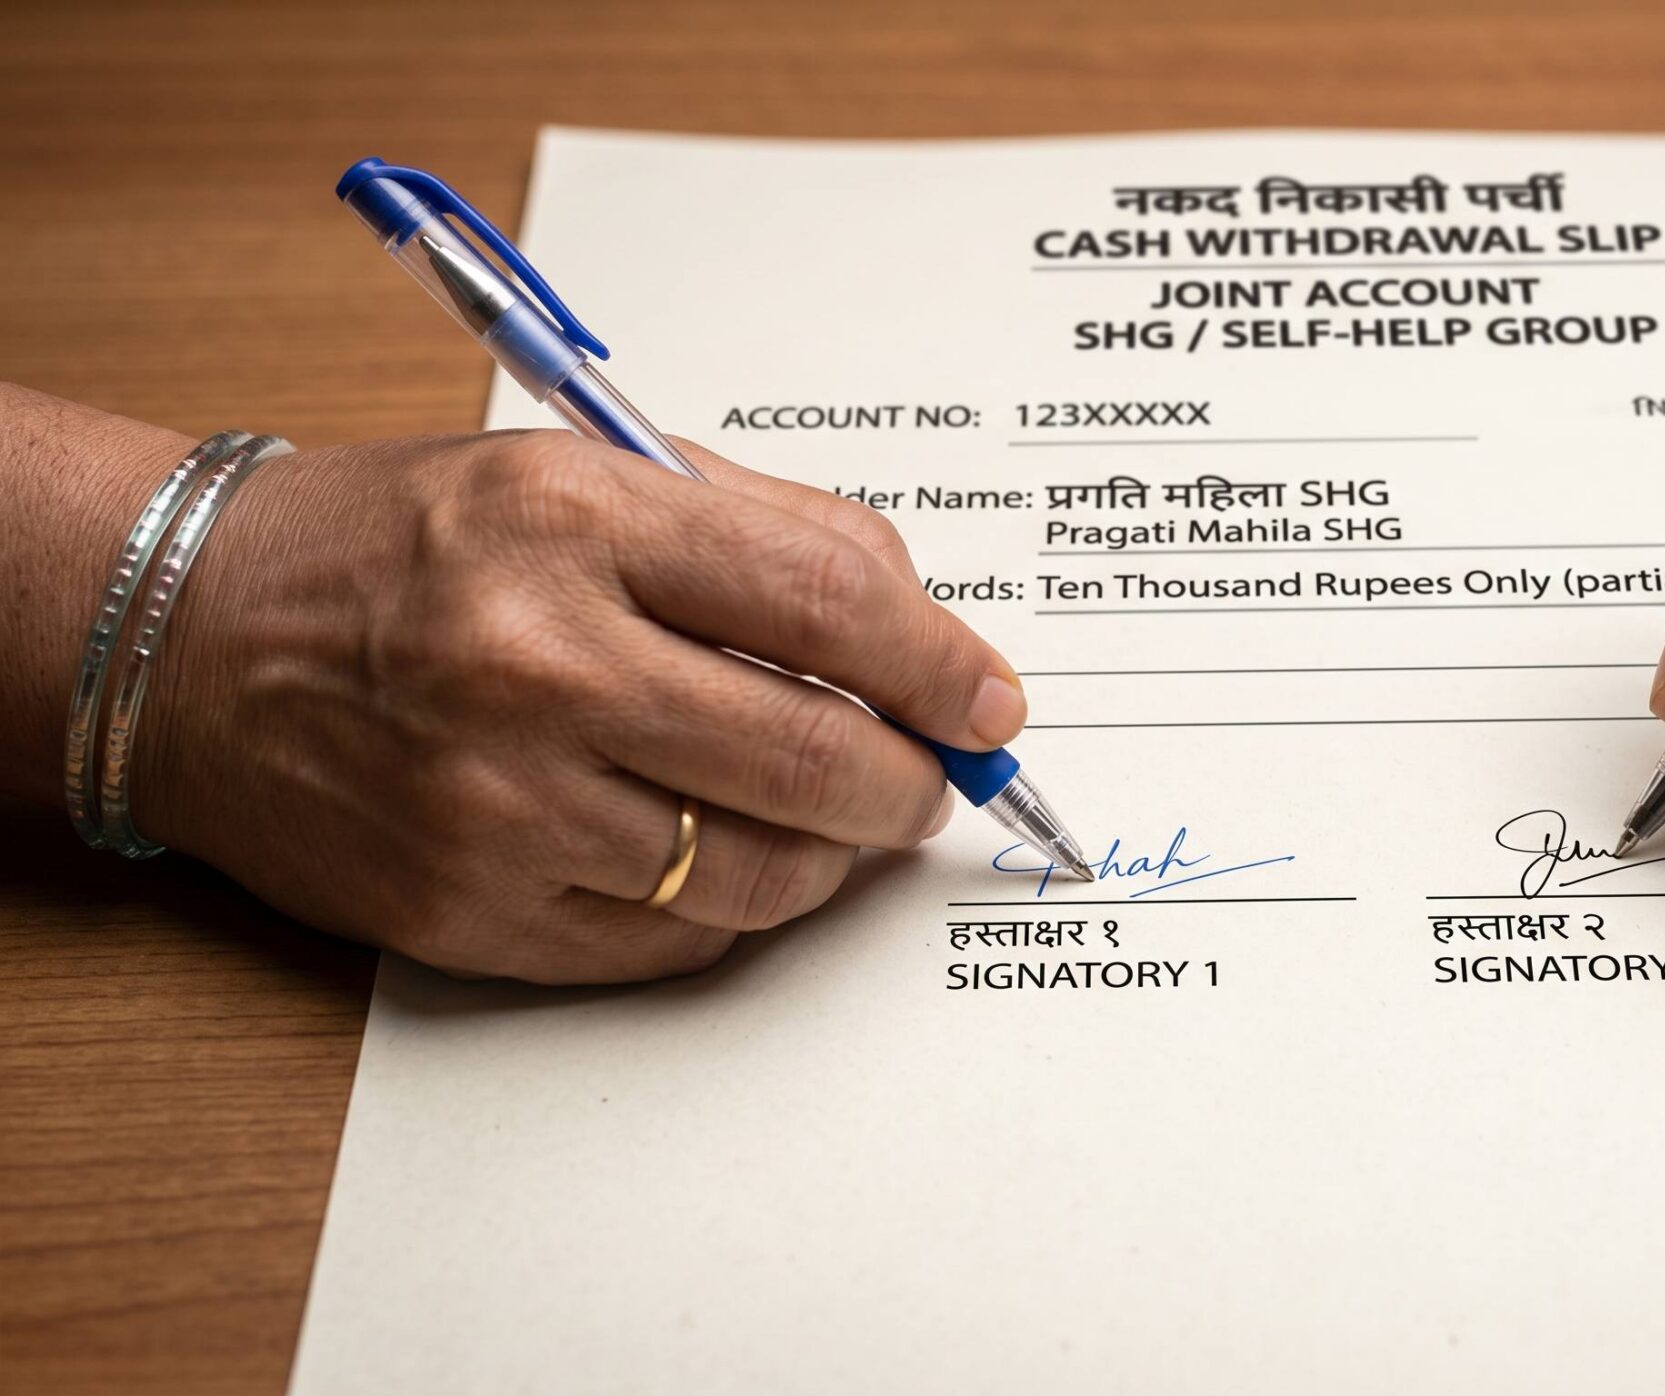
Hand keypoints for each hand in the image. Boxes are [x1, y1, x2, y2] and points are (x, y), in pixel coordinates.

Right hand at [134, 429, 1019, 982]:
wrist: (192, 640)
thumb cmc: (406, 547)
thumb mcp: (583, 474)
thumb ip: (766, 531)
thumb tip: (925, 629)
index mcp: (576, 521)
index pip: (828, 602)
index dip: (943, 667)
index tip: (991, 706)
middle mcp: (536, 663)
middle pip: (816, 758)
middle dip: (911, 784)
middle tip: (928, 780)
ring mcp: (498, 803)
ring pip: (761, 874)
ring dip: (831, 855)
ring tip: (826, 815)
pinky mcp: (469, 909)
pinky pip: (674, 944)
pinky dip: (730, 908)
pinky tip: (715, 851)